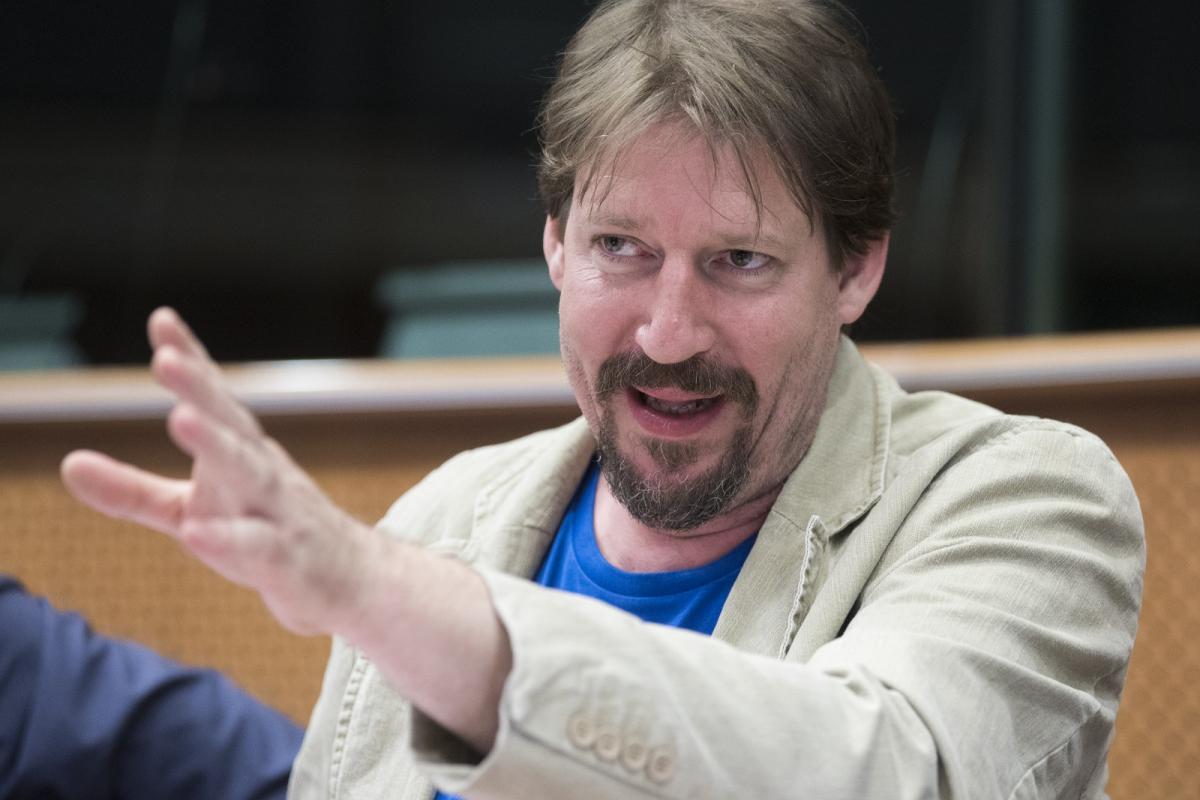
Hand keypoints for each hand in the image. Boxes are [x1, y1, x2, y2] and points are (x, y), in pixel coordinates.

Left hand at [61, 307, 379, 634]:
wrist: (350, 579)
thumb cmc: (265, 533)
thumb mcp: (192, 510)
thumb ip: (132, 491)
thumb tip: (68, 463)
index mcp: (240, 451)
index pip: (214, 399)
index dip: (192, 360)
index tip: (162, 320)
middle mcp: (262, 472)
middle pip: (231, 425)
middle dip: (201, 391)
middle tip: (167, 359)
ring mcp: (280, 512)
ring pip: (251, 474)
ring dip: (218, 445)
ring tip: (182, 419)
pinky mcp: (289, 559)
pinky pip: (259, 546)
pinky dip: (228, 538)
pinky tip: (195, 530)